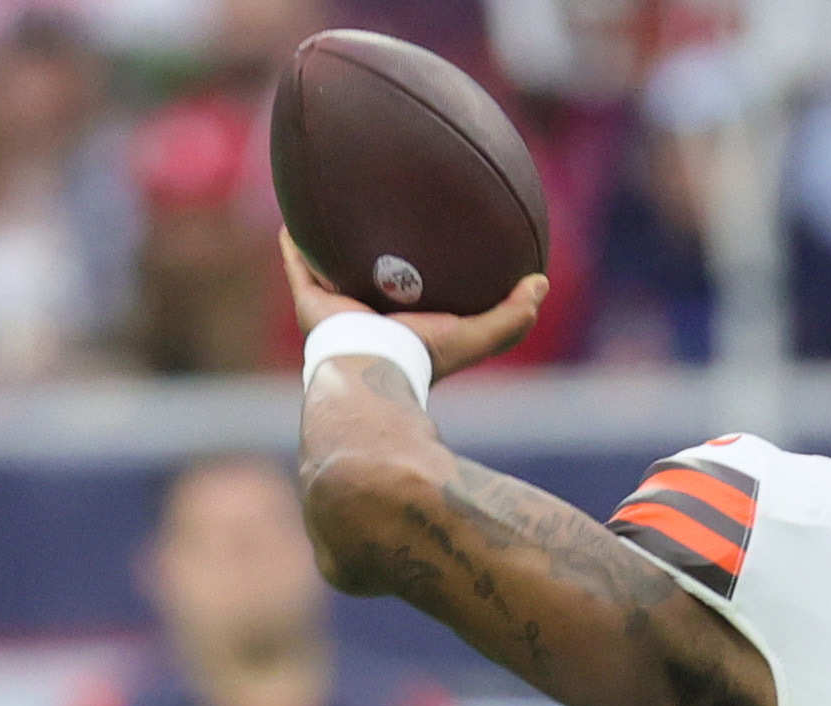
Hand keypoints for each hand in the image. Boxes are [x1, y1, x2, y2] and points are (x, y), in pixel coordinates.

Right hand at [282, 230, 548, 380]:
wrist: (374, 368)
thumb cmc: (425, 355)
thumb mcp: (477, 336)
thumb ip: (512, 316)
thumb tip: (542, 282)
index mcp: (407, 323)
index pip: (419, 292)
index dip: (428, 270)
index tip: (436, 242)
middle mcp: (371, 316)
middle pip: (371, 278)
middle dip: (373, 254)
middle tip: (383, 221)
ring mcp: (338, 310)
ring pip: (331, 271)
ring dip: (330, 247)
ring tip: (331, 212)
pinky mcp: (310, 303)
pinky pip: (298, 267)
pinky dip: (292, 247)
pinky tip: (289, 223)